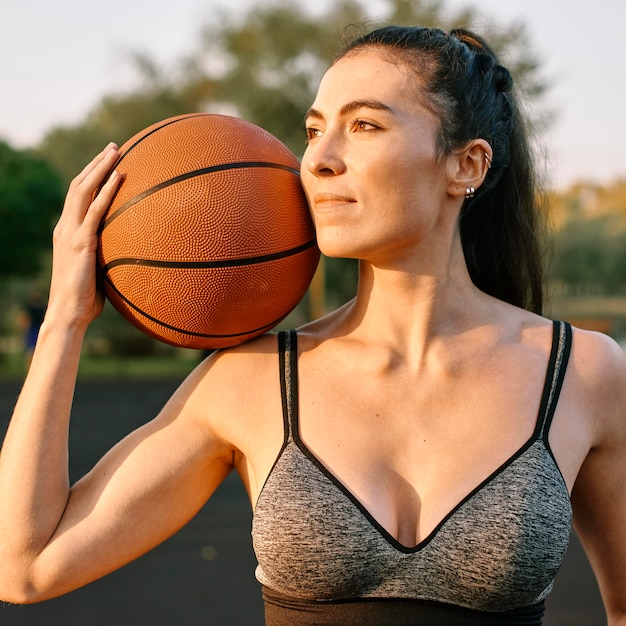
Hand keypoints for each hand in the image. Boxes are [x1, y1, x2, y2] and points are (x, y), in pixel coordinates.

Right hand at [47, 144, 121, 328]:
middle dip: (97, 163)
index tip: (108, 162)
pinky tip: (119, 177)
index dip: (92, 176)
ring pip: (83, 191)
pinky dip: (106, 192)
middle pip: (79, 185)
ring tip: (117, 151)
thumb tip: (133, 254)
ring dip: (100, 168)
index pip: (79, 196)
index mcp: (68, 232)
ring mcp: (71, 233)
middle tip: (114, 147)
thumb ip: (110, 256)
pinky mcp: (79, 243)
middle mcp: (66, 227)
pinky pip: (94, 212)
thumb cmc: (86, 299)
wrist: (69, 313)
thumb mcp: (99, 271)